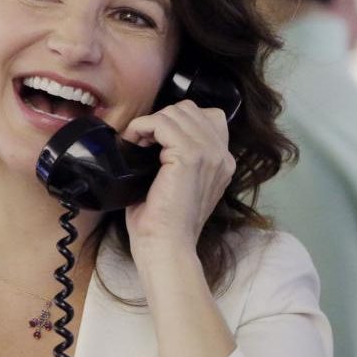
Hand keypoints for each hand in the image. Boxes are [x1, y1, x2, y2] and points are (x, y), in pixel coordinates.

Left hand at [120, 100, 235, 256]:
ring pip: (175, 113)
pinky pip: (162, 123)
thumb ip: (180, 158)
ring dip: (150, 124)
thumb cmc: (164, 222)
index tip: (156, 141)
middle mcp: (221, 155)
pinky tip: (134, 142)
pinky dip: (142, 127)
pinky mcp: (189, 157)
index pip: (208, 117)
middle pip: (190, 110)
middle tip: (143, 142)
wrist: (166, 246)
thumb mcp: (179, 184)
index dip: (177, 122)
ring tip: (137, 143)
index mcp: (223, 162)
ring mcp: (208, 154)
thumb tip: (155, 135)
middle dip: (161, 120)